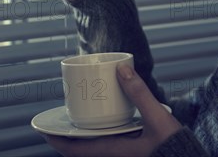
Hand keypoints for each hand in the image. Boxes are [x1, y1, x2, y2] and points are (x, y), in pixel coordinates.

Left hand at [43, 64, 182, 156]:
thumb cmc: (174, 146)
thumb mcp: (157, 118)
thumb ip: (140, 93)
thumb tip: (121, 69)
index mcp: (113, 150)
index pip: (75, 150)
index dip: (56, 141)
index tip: (44, 130)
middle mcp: (113, 155)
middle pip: (80, 150)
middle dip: (65, 137)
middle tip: (55, 122)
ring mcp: (121, 155)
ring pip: (92, 148)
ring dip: (80, 137)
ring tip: (74, 119)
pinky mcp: (130, 152)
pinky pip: (104, 146)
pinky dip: (96, 136)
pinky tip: (102, 123)